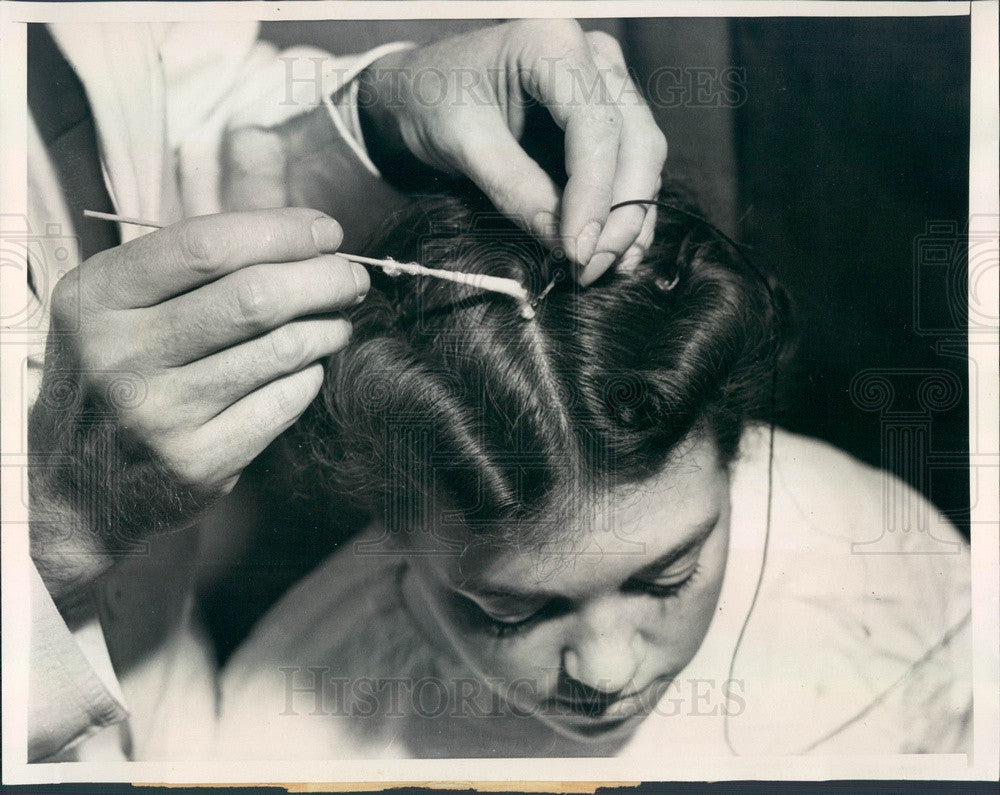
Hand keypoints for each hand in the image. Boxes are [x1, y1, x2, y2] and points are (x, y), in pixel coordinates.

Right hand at [29, 209, 367, 595]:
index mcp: (96, 297)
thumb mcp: (121, 304)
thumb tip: (303, 235)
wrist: (78, 482)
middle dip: (322, 279)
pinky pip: (283, 402)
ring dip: (327, 328)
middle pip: (253, 298)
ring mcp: (157, 415)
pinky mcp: (195, 463)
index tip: (327, 232)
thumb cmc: (119, 370)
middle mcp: (119, 355)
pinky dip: (309, 376)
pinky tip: (308, 367)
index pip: (205, 247)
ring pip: (279, 351)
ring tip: (337, 321)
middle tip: (352, 278)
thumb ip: (193, 264)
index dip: (280, 232)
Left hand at [357, 20, 666, 284]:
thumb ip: (514, 188)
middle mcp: (593, 55)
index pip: (596, 127)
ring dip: (629, 218)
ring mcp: (607, 82)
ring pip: (643, 155)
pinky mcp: (608, 113)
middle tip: (590, 269)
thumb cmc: (433, 101)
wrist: (422, 88)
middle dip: (619, 214)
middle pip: (636, 141)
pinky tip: (614, 252)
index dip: (594, 196)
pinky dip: (626, 210)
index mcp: (552, 43)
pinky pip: (632, 164)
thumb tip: (564, 243)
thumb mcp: (463, 143)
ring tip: (602, 268)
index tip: (578, 252)